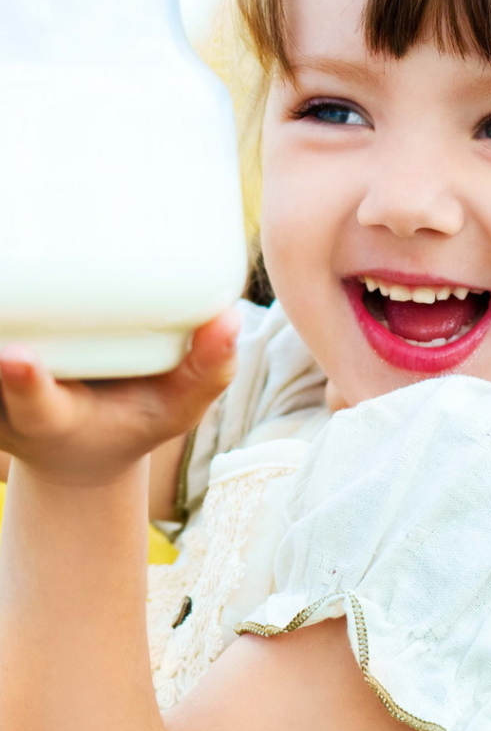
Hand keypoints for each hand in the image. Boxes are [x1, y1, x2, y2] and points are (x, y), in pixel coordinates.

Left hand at [0, 309, 240, 487]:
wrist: (74, 447)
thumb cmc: (130, 419)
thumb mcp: (176, 411)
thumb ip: (207, 368)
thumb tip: (228, 317)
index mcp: (53, 422)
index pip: (34, 405)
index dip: (23, 382)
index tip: (16, 356)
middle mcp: (3, 407)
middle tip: (2, 283)